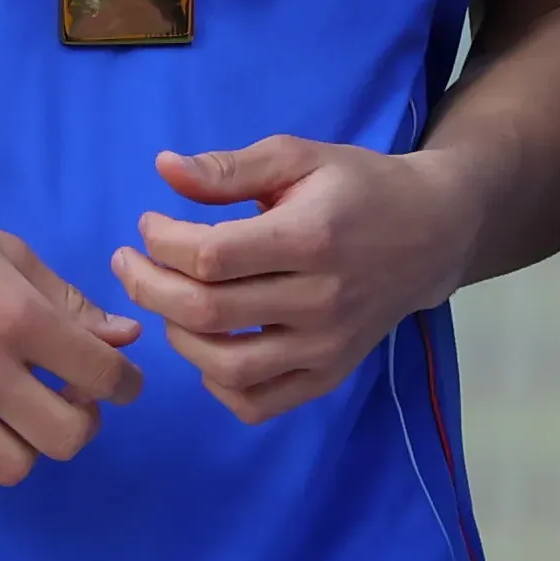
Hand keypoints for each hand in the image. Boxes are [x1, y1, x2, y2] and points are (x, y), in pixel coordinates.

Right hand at [0, 165, 144, 500]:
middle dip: (82, 420)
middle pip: (66, 437)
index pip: (100, 375)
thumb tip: (123, 339)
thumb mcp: (3, 249)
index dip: (124, 384)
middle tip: (67, 397)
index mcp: (14, 313)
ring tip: (14, 414)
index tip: (120, 383)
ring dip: (26, 445)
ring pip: (12, 468)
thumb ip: (65, 300)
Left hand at [110, 137, 475, 424]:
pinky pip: (259, 403)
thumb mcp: (298, 157)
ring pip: (228, 367)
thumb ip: (229, 169)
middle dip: (148, 287)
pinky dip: (219, 386)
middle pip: (208, 312)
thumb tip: (163, 169)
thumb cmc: (357, 186)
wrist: (430, 231)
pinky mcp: (330, 375)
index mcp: (310, 237)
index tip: (147, 224)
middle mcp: (320, 300)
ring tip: (165, 302)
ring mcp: (327, 347)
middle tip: (129, 263)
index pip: (211, 256)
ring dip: (177, 337)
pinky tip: (207, 346)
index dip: (162, 241)